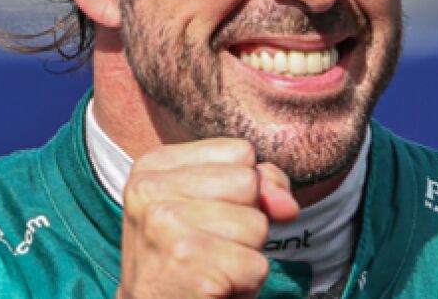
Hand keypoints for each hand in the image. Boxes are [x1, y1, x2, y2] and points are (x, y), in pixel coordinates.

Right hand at [116, 139, 299, 298]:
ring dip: (245, 254)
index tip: (209, 218)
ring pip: (257, 225)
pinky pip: (256, 265)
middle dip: (245, 220)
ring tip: (211, 267)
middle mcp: (150, 189)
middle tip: (210, 247)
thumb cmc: (190, 259)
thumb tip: (287, 205)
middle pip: (248, 184)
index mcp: (153, 166)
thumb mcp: (217, 207)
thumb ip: (258, 185)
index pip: (241, 152)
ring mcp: (164, 224)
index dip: (243, 191)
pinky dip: (245, 284)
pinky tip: (213, 289)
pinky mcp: (186, 263)